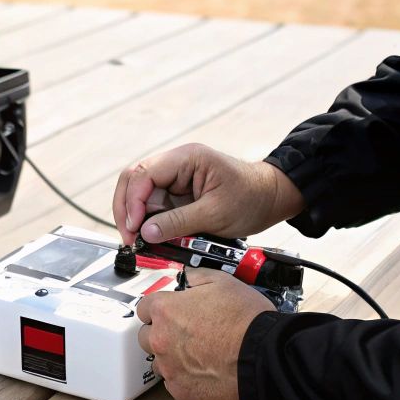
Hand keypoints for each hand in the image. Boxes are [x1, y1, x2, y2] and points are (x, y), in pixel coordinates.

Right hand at [112, 143, 304, 245]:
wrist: (272, 198)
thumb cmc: (252, 198)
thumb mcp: (215, 214)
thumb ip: (179, 223)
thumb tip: (146, 232)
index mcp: (187, 158)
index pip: (144, 173)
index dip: (133, 201)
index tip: (134, 227)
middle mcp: (176, 164)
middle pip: (134, 180)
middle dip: (127, 209)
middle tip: (129, 237)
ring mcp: (175, 178)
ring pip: (141, 195)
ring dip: (136, 217)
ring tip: (139, 241)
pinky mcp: (178, 193)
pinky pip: (155, 206)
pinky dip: (149, 222)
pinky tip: (150, 237)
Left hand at [135, 268, 274, 399]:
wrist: (263, 356)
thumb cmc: (246, 321)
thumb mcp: (222, 282)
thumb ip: (196, 277)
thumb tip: (187, 278)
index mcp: (166, 310)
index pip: (144, 308)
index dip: (159, 309)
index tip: (168, 312)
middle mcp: (161, 340)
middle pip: (147, 336)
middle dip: (163, 333)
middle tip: (187, 334)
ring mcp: (169, 368)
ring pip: (159, 362)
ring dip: (172, 357)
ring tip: (198, 354)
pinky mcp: (181, 392)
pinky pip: (174, 384)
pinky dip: (185, 378)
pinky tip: (204, 371)